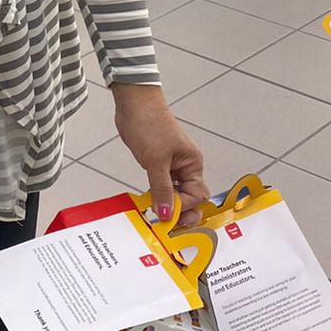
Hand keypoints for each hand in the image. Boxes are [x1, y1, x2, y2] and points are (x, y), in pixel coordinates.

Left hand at [111, 85, 209, 226]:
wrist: (134, 105)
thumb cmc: (150, 124)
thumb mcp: (156, 160)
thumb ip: (162, 188)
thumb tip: (166, 213)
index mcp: (192, 163)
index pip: (196, 194)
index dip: (183, 207)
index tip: (168, 215)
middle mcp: (185, 166)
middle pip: (190, 197)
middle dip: (182, 211)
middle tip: (170, 225)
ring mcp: (171, 165)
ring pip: (175, 193)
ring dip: (168, 205)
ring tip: (159, 219)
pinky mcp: (157, 164)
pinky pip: (162, 186)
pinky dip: (158, 196)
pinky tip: (151, 204)